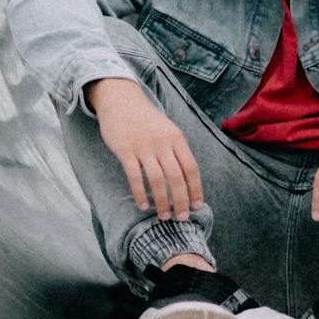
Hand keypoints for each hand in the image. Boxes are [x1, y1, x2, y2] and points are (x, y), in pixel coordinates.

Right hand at [87, 78, 203, 219]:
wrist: (121, 100)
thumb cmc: (146, 120)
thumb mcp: (167, 130)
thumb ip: (176, 150)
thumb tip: (187, 180)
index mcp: (177, 138)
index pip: (191, 168)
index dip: (196, 189)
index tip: (197, 206)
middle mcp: (162, 142)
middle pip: (176, 177)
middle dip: (181, 201)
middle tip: (182, 218)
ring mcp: (143, 146)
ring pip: (157, 180)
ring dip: (162, 202)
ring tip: (164, 216)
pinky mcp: (125, 150)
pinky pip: (135, 176)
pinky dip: (140, 193)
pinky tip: (143, 205)